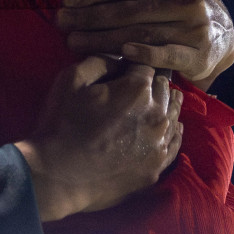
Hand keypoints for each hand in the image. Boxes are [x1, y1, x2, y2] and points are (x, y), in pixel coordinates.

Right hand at [14, 56, 183, 221]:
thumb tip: (118, 57)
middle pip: (165, 90)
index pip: (147, 67)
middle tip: (134, 90)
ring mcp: (160, 144)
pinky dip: (171, 132)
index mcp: (138, 89)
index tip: (123, 72)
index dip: (133, 67)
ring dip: (164, 107)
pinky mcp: (157, 167)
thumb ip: (100, 60)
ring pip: (174, 115)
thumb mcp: (71, 79)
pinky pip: (175, 143)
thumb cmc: (61, 124)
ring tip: (152, 106)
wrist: (58, 175)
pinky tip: (167, 128)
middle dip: (151, 85)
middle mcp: (157, 114)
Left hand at [57, 0, 233, 92]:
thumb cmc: (178, 0)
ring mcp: (195, 28)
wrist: (222, 32)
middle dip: (90, 17)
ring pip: (140, 33)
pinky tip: (122, 53)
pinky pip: (166, 55)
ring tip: (73, 42)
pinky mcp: (199, 55)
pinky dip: (144, 54)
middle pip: (129, 10)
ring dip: (102, 39)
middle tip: (61, 22)